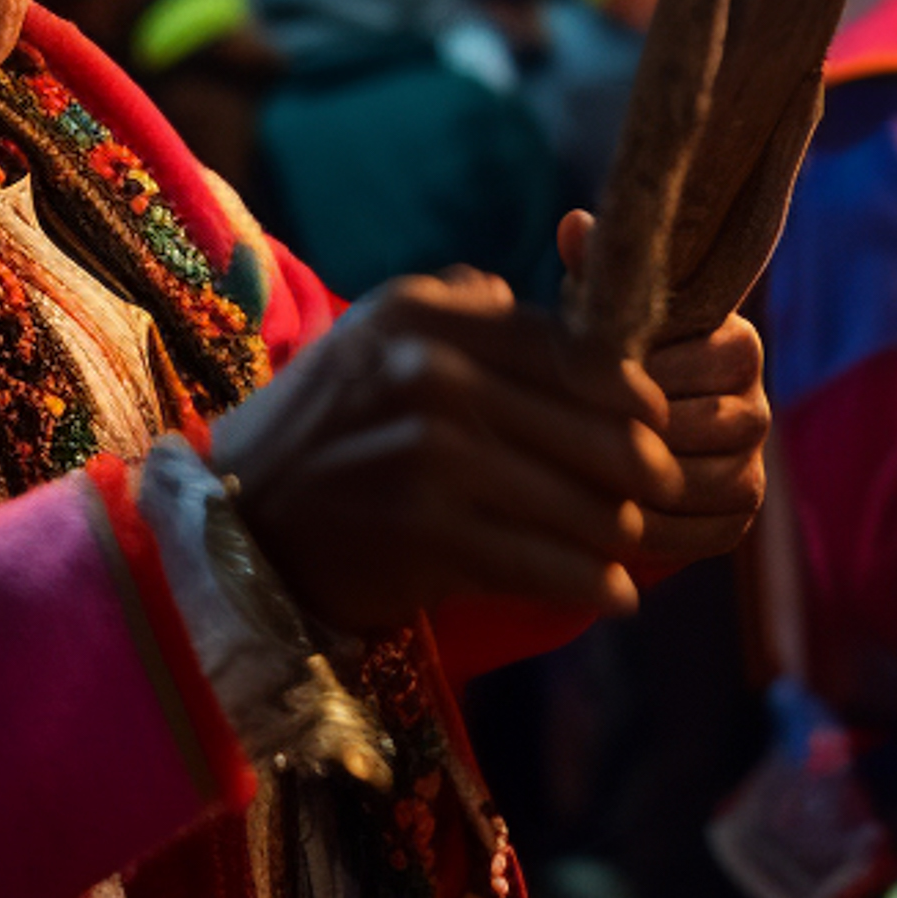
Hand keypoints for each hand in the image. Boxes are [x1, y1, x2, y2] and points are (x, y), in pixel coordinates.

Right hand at [207, 269, 682, 632]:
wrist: (233, 525)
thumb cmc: (321, 434)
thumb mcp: (374, 340)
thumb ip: (459, 310)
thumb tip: (536, 302)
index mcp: (425, 315)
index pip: (568, 346)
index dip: (629, 391)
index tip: (656, 419)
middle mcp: (429, 372)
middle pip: (590, 426)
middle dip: (642, 468)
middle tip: (663, 493)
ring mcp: (428, 454)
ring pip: (578, 500)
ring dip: (619, 532)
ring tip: (633, 546)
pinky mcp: (425, 534)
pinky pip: (542, 563)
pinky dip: (589, 584)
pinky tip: (614, 595)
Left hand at [556, 210, 771, 568]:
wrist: (608, 450)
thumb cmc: (599, 367)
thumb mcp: (591, 321)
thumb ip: (593, 276)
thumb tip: (576, 225)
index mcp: (735, 344)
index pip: (707, 357)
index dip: (642, 371)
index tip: (580, 375)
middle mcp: (756, 405)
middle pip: (703, 423)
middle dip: (631, 431)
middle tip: (561, 435)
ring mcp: (752, 466)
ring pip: (698, 479)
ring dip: (635, 486)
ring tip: (567, 478)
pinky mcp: (738, 518)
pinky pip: (701, 532)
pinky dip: (649, 533)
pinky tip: (594, 525)